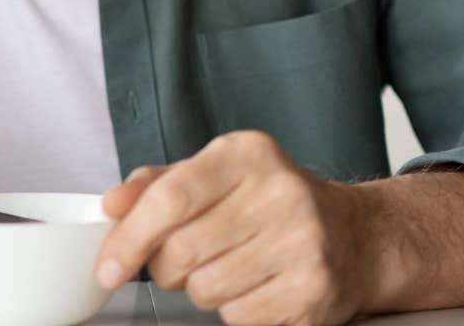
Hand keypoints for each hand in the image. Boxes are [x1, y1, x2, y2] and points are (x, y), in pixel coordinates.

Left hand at [95, 130, 370, 325]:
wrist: (355, 236)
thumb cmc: (270, 204)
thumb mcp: (216, 175)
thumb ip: (157, 185)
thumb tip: (112, 205)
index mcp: (247, 155)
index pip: (170, 197)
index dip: (129, 237)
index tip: (108, 266)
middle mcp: (280, 194)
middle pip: (182, 250)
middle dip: (163, 268)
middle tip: (177, 262)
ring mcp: (303, 244)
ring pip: (205, 289)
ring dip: (199, 289)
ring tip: (225, 268)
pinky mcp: (314, 291)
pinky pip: (238, 316)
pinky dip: (233, 309)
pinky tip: (254, 285)